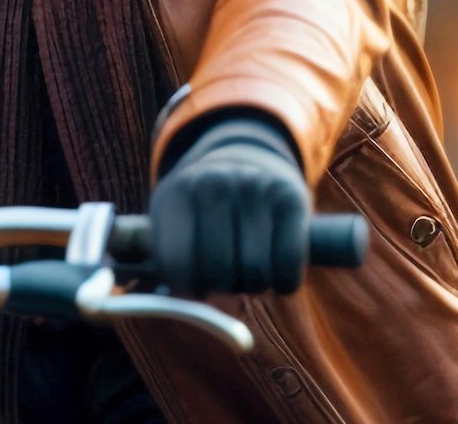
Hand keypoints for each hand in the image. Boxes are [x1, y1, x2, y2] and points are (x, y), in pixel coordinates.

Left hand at [150, 111, 310, 295]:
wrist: (244, 156)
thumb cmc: (202, 206)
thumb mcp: (173, 217)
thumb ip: (166, 258)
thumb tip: (168, 302)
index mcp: (176, 193)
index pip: (175, 263)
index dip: (186, 287)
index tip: (194, 286)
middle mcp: (214, 184)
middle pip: (219, 271)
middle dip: (222, 286)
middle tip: (224, 278)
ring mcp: (255, 188)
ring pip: (256, 273)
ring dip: (252, 285)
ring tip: (246, 269)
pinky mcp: (292, 198)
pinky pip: (289, 268)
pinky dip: (283, 283)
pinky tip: (275, 269)